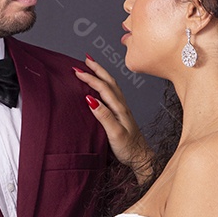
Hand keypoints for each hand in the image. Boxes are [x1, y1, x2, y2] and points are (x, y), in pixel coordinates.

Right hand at [74, 56, 151, 182]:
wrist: (141, 158)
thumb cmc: (129, 149)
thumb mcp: (115, 134)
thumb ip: (104, 116)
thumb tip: (90, 99)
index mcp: (119, 109)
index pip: (103, 88)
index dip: (90, 78)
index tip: (76, 71)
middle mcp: (122, 106)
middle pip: (109, 81)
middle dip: (97, 69)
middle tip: (85, 59)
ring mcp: (122, 109)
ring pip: (111, 85)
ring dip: (101, 74)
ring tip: (91, 66)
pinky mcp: (121, 114)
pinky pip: (112, 93)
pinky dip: (105, 84)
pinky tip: (100, 86)